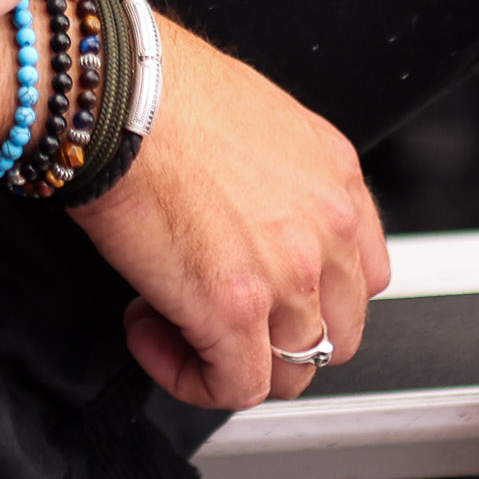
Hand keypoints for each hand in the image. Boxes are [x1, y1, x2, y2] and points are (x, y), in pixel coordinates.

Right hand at [65, 24, 387, 410]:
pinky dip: (191, 377)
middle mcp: (327, 229)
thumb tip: (238, 217)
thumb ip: (270, 177)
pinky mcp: (235, 312)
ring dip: (226, 357)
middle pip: (333, 333)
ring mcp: (289, 276)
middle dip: (273, 338)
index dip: (308, 298)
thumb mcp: (250, 119)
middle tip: (213, 310)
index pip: (362, 276)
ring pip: (287, 370)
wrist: (116, 93)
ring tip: (166, 315)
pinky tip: (148, 331)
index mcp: (336, 178)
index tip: (261, 293)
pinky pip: (234, 388)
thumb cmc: (156, 90)